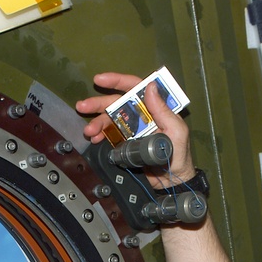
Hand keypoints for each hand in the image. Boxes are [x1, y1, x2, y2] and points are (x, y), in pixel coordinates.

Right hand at [76, 72, 195, 186]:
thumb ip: (163, 110)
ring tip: (89, 131)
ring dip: (97, 123)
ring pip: (109, 120)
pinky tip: (95, 139)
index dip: (117, 81)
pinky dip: (100, 136)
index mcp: (154, 108)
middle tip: (82, 105)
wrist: (171, 182)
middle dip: (98, 103)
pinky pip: (109, 136)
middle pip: (116, 103)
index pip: (134, 88)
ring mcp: (131, 129)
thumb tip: (150, 86)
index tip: (99, 79)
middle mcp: (140, 115)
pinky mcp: (124, 144)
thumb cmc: (179, 154)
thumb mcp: (176, 130)